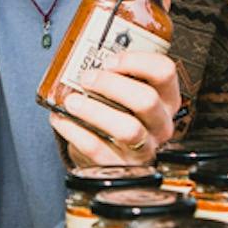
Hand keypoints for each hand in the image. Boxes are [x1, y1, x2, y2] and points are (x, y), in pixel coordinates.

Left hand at [49, 51, 181, 166]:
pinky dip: (75, 131)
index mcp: (166, 99)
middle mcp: (161, 125)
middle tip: (87, 78)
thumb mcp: (125, 94)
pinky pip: (98, 148)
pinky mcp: (120, 167)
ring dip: (95, 110)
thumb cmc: (117, 117)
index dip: (136, 61)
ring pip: (128, 129)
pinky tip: (61, 119)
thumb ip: (115, 77)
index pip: (165, 71)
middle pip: (146, 99)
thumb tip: (83, 60)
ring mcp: (144, 149)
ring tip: (72, 101)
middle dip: (111, 85)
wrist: (109, 157)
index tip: (109, 60)